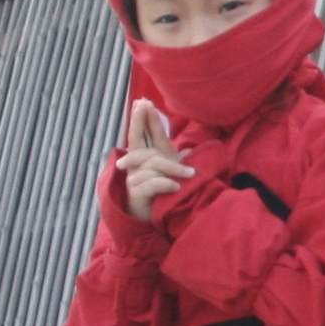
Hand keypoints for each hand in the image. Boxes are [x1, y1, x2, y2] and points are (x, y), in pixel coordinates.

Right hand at [116, 99, 193, 223]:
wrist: (151, 224)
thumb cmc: (161, 199)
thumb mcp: (171, 177)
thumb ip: (174, 163)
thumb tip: (186, 150)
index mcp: (147, 160)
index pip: (144, 136)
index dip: (144, 119)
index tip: (143, 101)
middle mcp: (136, 167)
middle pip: (137, 141)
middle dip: (139, 121)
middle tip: (144, 104)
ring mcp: (134, 180)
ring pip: (151, 164)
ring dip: (172, 168)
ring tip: (190, 174)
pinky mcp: (136, 195)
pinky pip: (151, 183)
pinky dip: (165, 184)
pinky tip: (176, 187)